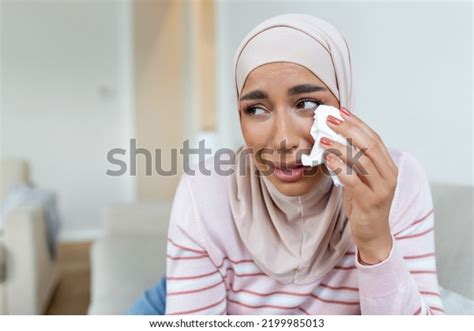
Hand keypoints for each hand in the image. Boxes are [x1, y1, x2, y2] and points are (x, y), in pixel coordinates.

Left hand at [320, 107, 397, 263]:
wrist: (374, 235)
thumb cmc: (365, 205)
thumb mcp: (361, 180)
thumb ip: (353, 163)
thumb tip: (333, 142)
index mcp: (388, 167)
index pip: (374, 138)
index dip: (357, 123)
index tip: (341, 112)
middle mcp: (389, 175)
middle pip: (369, 145)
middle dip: (348, 129)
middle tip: (330, 119)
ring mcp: (382, 189)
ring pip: (362, 161)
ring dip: (340, 146)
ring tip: (323, 137)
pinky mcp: (370, 202)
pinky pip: (354, 180)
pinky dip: (340, 167)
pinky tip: (328, 158)